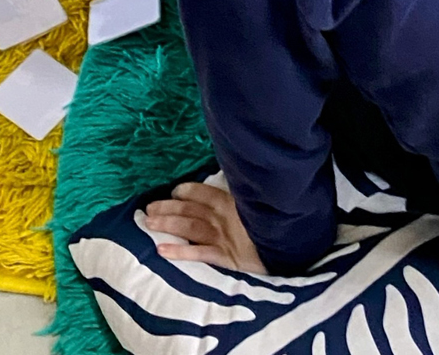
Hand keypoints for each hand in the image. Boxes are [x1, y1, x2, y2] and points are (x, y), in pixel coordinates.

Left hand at [146, 182, 266, 272]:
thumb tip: (233, 182)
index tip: (172, 190)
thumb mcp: (259, 203)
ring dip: (167, 223)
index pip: (203, 192)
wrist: (290, 246)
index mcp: (232, 200)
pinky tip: (161, 250)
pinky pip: (198, 253)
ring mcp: (223, 236)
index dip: (186, 190)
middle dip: (168, 207)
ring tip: (148, 222)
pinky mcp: (225, 257)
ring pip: (189, 227)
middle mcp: (224, 216)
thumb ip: (243, 197)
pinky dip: (179, 251)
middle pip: (190, 209)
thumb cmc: (275, 224)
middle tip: (148, 208)